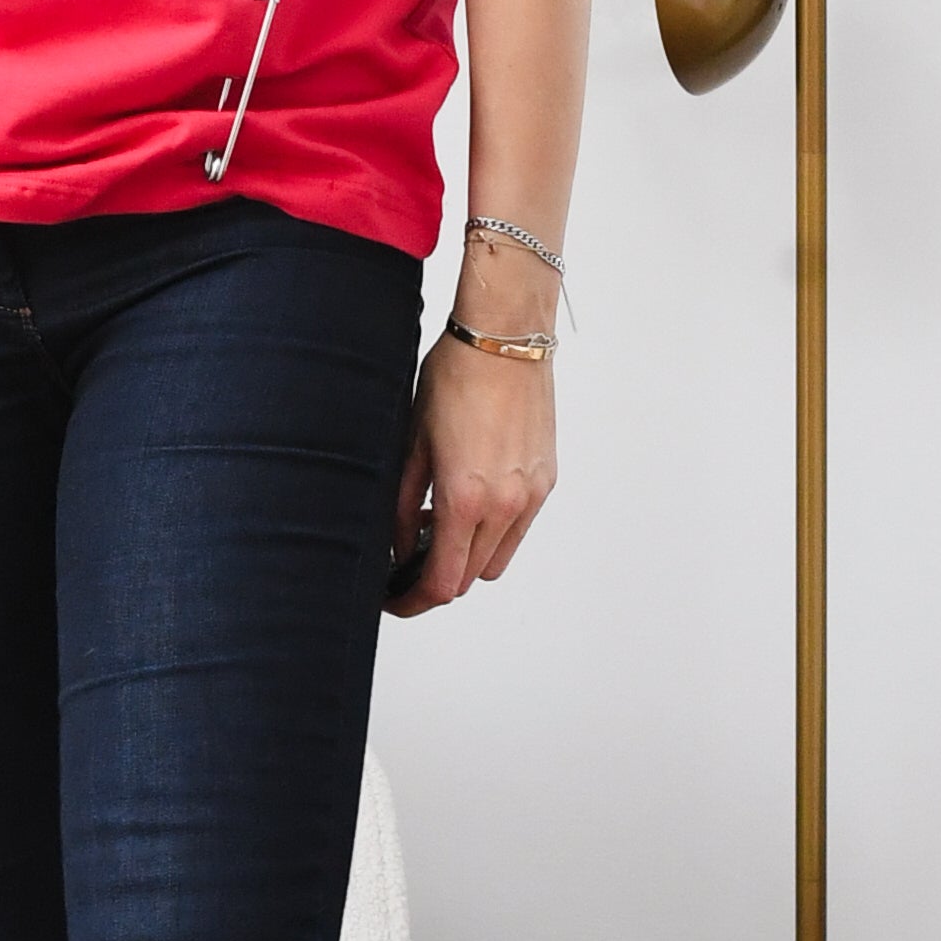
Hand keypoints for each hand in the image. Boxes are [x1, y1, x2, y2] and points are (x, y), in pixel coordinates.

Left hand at [387, 331, 553, 612]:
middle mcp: (506, 505)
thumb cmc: (454, 379)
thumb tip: (400, 547)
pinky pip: (518, 528)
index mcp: (466, 500)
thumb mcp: (411, 445)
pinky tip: (470, 500)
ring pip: (497, 559)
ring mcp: (531, 495)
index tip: (394, 599)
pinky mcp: (546, 480)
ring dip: (467, 557)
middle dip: (436, 577)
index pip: (442, 583)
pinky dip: (493, 531)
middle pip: (470, 578)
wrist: (503, 339)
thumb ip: (405, 507)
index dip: (413, 601)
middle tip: (408, 557)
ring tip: (440, 524)